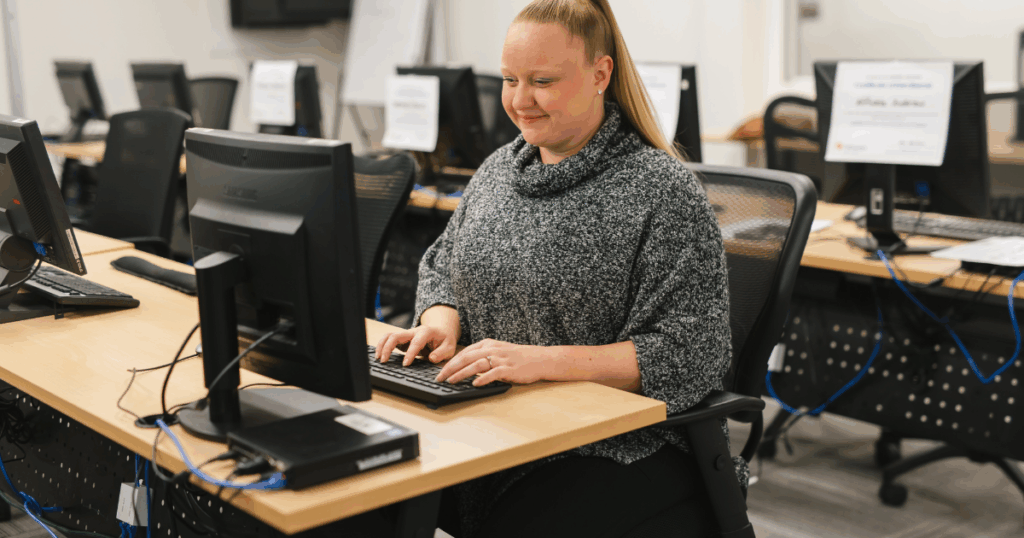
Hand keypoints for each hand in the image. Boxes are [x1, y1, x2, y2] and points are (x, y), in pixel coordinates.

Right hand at [375, 324, 457, 366]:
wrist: (442, 330)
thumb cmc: (445, 339)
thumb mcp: (449, 347)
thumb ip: (441, 353)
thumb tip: (431, 358)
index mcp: (426, 332)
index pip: (416, 342)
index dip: (410, 353)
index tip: (405, 364)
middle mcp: (414, 331)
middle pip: (396, 335)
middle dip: (388, 347)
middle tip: (384, 361)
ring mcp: (407, 334)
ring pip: (389, 335)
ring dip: (382, 345)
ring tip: (378, 358)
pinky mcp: (403, 339)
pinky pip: (390, 339)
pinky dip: (383, 346)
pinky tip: (381, 356)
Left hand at [435, 339, 550, 386]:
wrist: (539, 359)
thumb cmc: (516, 357)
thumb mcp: (497, 350)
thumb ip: (481, 355)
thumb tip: (462, 365)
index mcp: (487, 344)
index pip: (464, 353)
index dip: (450, 362)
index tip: (440, 372)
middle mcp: (492, 349)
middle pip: (466, 358)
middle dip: (450, 368)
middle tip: (440, 378)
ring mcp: (501, 359)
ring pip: (476, 365)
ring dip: (462, 374)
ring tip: (452, 381)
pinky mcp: (509, 369)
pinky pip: (493, 373)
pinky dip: (483, 379)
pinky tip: (475, 384)